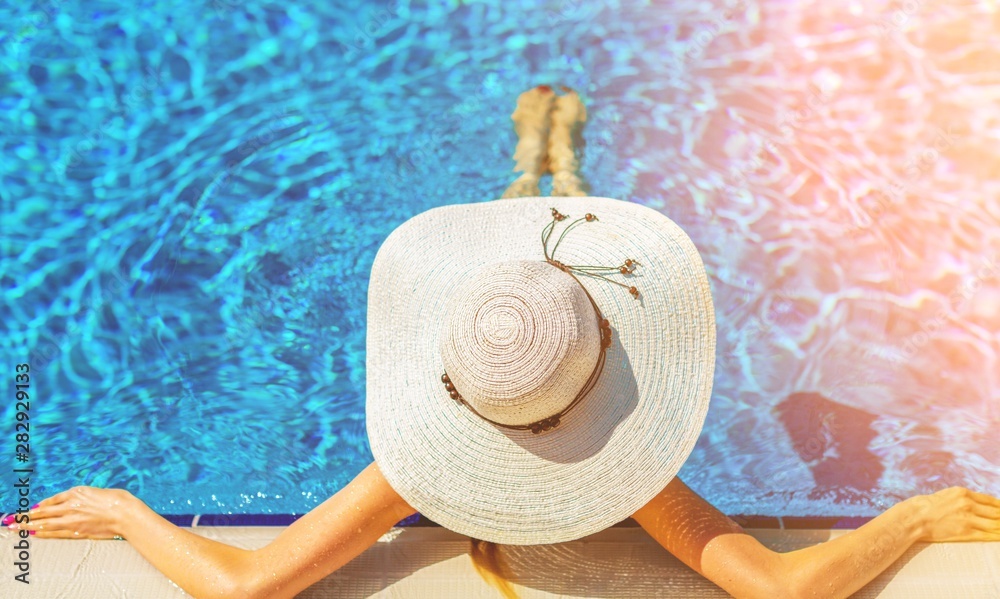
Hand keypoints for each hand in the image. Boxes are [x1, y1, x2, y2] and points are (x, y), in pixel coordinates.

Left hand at [7, 486, 134, 539]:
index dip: (40, 505)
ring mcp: (73, 520)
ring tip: (17, 528)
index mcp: (76, 493)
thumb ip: (81, 496)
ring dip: (29, 526)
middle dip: (26, 516)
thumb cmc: (116, 500)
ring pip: (45, 523)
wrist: (126, 514)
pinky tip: (35, 534)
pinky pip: (56, 533)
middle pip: (43, 512)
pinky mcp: (77, 531)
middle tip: (13, 520)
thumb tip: (72, 501)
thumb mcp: (96, 491)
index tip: (31, 509)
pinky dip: (44, 533)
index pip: (52, 500)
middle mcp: (71, 506)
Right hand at [909, 486, 999, 542]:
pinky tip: (999, 537)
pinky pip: (987, 535)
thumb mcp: (947, 495)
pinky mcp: (965, 532)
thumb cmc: (927, 506)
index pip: (991, 501)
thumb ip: (964, 499)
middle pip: (996, 513)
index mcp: (963, 493)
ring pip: (995, 525)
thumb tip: (979, 505)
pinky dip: (996, 537)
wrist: (915, 517)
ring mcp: (968, 519)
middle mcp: (968, 504)